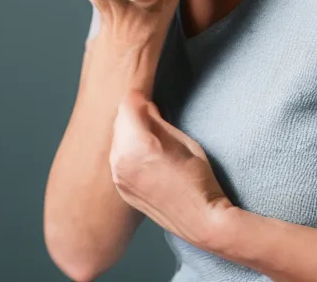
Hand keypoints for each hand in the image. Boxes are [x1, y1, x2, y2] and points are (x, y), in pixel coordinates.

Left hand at [110, 90, 232, 250]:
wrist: (201, 220)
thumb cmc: (198, 177)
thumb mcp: (182, 140)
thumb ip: (157, 120)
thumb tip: (144, 106)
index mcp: (138, 145)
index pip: (127, 105)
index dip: (138, 97)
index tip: (147, 96)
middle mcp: (120, 159)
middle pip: (118, 120)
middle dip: (132, 114)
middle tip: (152, 114)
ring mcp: (117, 176)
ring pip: (116, 138)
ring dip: (128, 132)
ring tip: (150, 136)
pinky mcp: (119, 187)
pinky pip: (117, 157)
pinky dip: (127, 150)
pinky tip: (145, 155)